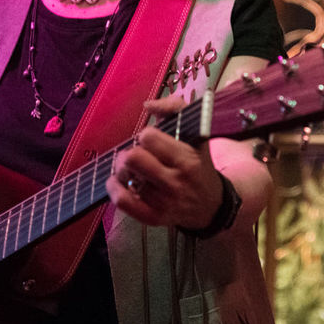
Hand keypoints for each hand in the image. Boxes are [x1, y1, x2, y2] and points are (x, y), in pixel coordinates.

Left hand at [107, 95, 224, 230]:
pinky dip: (113, 189)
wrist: (210, 205)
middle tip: (135, 155)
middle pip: (133, 158)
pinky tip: (117, 182)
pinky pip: (123, 201)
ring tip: (131, 170)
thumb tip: (147, 105)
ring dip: (122, 171)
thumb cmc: (198, 164)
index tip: (151, 142)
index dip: (146, 135)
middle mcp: (176, 182)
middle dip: (129, 152)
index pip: (149, 137)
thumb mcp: (196, 133)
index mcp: (187, 160)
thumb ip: (175, 108)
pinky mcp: (153, 217)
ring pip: (125, 179)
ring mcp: (164, 202)